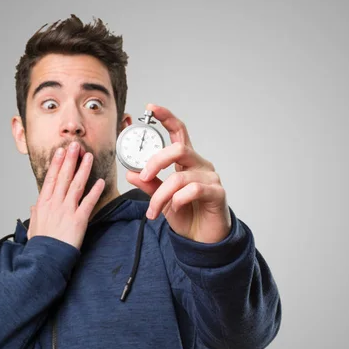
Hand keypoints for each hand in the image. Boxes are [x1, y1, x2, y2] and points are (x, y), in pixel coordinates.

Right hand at [27, 141, 104, 249]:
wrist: (45, 258)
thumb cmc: (40, 245)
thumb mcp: (33, 227)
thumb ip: (35, 214)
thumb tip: (34, 206)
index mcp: (42, 204)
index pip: (50, 178)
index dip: (56, 163)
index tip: (60, 152)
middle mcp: (54, 203)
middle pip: (63, 177)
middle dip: (70, 159)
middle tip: (75, 146)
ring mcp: (66, 210)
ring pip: (76, 185)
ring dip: (83, 169)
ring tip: (88, 157)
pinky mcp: (79, 220)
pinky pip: (88, 202)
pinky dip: (95, 191)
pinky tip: (100, 181)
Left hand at [126, 104, 231, 243]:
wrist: (203, 240)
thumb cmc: (186, 215)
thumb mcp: (162, 199)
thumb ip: (149, 185)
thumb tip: (131, 172)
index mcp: (186, 161)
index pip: (178, 131)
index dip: (166, 117)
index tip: (151, 108)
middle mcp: (200, 165)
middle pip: (179, 149)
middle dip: (155, 162)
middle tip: (143, 177)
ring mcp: (210, 177)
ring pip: (180, 176)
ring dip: (161, 195)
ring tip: (153, 211)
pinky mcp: (217, 193)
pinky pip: (193, 190)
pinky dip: (178, 200)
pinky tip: (175, 209)